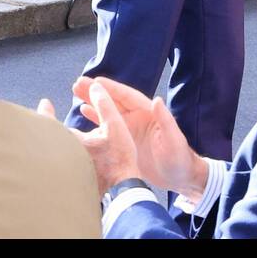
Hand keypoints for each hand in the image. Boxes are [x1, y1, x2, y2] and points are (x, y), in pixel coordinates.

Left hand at [41, 85, 140, 194]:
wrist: (122, 189)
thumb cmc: (119, 158)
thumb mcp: (116, 126)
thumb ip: (105, 104)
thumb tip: (95, 87)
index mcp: (73, 142)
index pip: (51, 124)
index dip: (45, 112)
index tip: (45, 103)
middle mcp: (64, 156)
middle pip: (49, 140)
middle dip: (46, 128)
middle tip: (45, 117)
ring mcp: (65, 170)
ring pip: (53, 153)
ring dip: (53, 143)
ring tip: (54, 135)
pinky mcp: (69, 180)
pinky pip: (58, 164)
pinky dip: (58, 157)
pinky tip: (67, 155)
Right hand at [71, 76, 206, 198]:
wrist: (179, 177)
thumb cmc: (180, 158)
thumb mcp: (174, 139)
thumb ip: (165, 120)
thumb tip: (157, 100)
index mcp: (148, 114)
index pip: (128, 97)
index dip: (112, 88)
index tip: (95, 80)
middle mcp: (137, 119)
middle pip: (113, 101)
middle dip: (96, 92)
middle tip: (78, 83)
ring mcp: (129, 130)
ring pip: (108, 111)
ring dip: (93, 101)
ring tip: (76, 92)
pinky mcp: (124, 142)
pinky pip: (107, 126)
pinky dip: (96, 118)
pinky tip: (84, 110)